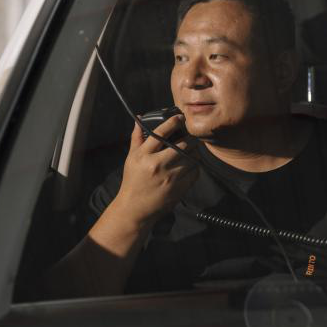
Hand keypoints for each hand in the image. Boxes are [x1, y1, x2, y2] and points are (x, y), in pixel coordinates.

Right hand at [107, 115, 197, 233]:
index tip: (180, 117)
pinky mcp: (178, 189)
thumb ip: (137, 138)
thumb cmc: (132, 181)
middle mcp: (157, 165)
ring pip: (192, 158)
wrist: (134, 209)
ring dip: (194, 152)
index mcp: (144, 156)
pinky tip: (190, 165)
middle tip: (190, 136)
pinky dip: (195, 166)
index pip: (161, 133)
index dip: (173, 122)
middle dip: (190, 138)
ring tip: (191, 150)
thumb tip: (139, 119)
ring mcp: (170, 178)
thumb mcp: (131, 158)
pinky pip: (195, 172)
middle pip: (183, 144)